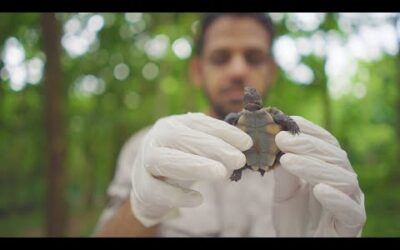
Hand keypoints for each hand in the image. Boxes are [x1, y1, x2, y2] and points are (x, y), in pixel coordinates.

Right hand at [130, 112, 252, 226]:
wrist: (148, 183)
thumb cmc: (180, 161)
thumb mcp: (196, 149)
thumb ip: (216, 146)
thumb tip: (246, 148)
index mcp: (173, 124)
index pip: (200, 123)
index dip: (224, 132)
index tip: (247, 143)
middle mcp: (157, 137)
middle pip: (182, 138)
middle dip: (213, 148)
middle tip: (238, 160)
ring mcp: (145, 160)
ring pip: (166, 160)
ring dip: (195, 166)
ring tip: (221, 174)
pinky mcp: (141, 185)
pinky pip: (157, 189)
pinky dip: (177, 195)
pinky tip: (198, 199)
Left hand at [272, 116, 365, 236]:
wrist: (298, 246)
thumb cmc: (294, 219)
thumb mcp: (283, 192)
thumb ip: (284, 172)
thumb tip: (277, 143)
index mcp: (331, 170)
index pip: (327, 143)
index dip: (310, 131)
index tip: (289, 121)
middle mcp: (344, 182)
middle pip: (335, 156)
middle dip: (307, 145)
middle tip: (282, 139)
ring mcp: (351, 202)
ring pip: (343, 179)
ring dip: (314, 167)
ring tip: (288, 161)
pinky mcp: (352, 225)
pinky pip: (351, 211)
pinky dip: (336, 198)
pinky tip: (319, 190)